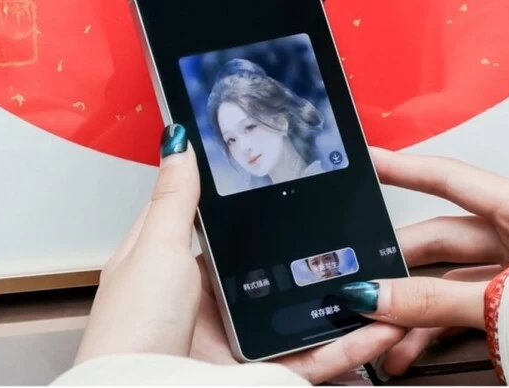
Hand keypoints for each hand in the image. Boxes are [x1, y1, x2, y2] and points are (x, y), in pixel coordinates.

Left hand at [75, 125, 407, 383]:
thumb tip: (177, 143)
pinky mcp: (259, 372)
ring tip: (378, 282)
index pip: (221, 224)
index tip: (293, 183)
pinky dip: (348, 345)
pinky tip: (376, 326)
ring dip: (343, 302)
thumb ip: (176, 199)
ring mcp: (236, 338)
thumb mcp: (155, 249)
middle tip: (353, 233)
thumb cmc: (130, 331)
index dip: (254, 205)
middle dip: (312, 256)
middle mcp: (208, 300)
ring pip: (300, 315)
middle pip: (271, 270)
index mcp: (176, 264)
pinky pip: (312, 356)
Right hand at [337, 147, 508, 374]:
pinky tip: (408, 346)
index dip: (406, 169)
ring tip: (379, 324)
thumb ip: (436, 298)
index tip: (371, 161)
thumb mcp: (506, 302)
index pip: (453, 180)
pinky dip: (433, 328)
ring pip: (451, 280)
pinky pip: (464, 310)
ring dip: (412, 306)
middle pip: (444, 238)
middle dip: (399, 260)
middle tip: (362, 270)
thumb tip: (379, 292)